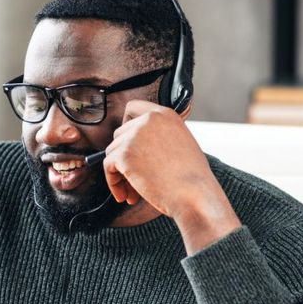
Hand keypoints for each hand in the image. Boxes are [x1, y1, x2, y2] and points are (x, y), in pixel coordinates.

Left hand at [103, 100, 240, 253]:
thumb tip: (137, 147)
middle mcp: (149, 120)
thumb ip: (159, 137)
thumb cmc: (192, 178)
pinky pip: (108, 167)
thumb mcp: (181, 144)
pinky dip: (113, 183)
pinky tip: (125, 195)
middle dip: (124, 157)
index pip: (133, 107)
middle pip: (119, 134)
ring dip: (120, 173)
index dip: (126, 124)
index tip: (128, 142)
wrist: (194, 194)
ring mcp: (135, 135)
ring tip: (133, 192)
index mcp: (165, 115)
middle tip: (133, 179)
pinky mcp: (124, 153)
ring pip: (112, 152)